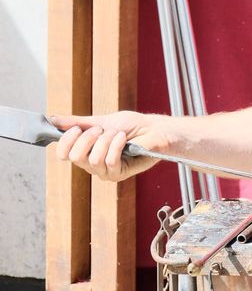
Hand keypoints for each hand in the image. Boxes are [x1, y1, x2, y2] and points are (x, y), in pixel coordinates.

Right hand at [50, 111, 169, 181]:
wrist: (154, 129)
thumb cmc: (132, 126)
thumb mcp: (102, 121)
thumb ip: (78, 123)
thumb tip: (53, 119)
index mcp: (85, 151)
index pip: (63, 154)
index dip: (66, 141)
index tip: (77, 128)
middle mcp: (91, 164)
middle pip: (75, 157)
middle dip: (88, 138)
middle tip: (101, 130)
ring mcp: (105, 171)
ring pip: (93, 159)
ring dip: (106, 141)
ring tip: (118, 134)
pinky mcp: (119, 174)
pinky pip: (110, 161)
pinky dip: (117, 146)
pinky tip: (124, 139)